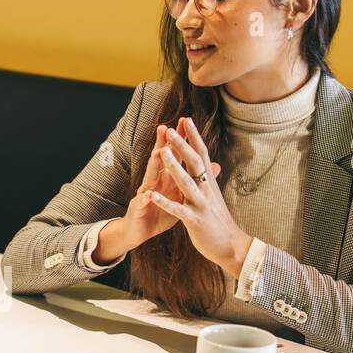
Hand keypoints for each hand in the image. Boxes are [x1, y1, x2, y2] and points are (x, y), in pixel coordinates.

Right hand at [95, 123, 200, 263]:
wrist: (140, 230)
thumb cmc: (159, 211)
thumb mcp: (179, 195)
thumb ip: (193, 178)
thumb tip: (214, 165)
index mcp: (166, 177)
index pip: (174, 154)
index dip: (180, 140)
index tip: (187, 122)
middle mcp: (154, 181)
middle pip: (159, 160)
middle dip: (163, 143)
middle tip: (167, 127)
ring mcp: (144, 193)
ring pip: (150, 177)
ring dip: (154, 165)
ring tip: (159, 153)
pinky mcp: (139, 208)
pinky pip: (143, 203)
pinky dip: (146, 198)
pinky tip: (149, 194)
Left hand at [146, 116, 253, 275]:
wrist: (232, 246)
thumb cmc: (219, 221)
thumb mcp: (215, 197)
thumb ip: (210, 180)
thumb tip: (212, 164)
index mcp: (209, 183)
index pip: (201, 154)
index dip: (194, 137)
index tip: (186, 119)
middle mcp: (206, 190)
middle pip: (194, 162)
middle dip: (182, 145)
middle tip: (171, 128)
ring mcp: (201, 204)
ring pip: (186, 182)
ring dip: (174, 166)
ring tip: (162, 152)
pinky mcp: (195, 221)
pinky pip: (178, 210)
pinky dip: (165, 202)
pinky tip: (153, 195)